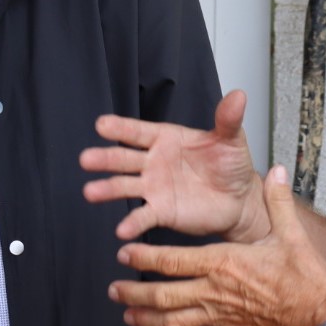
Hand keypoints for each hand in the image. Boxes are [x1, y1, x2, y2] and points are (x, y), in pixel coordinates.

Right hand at [81, 89, 268, 242]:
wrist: (239, 200)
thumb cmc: (231, 165)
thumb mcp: (231, 139)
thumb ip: (228, 120)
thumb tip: (238, 95)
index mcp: (167, 139)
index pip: (139, 131)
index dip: (120, 127)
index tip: (101, 124)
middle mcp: (154, 162)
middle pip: (124, 157)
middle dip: (105, 158)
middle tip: (86, 159)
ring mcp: (154, 187)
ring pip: (125, 186)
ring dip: (107, 189)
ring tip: (90, 192)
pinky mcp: (161, 211)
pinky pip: (143, 216)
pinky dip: (132, 222)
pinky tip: (122, 230)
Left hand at [107, 165, 325, 325]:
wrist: (318, 318)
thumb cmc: (304, 277)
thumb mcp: (290, 234)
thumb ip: (277, 202)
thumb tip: (278, 171)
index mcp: (223, 263)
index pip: (174, 260)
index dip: (145, 256)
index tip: (124, 253)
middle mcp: (215, 292)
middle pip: (164, 294)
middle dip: (135, 291)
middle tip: (114, 288)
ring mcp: (221, 317)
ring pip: (174, 320)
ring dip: (148, 318)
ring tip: (128, 316)